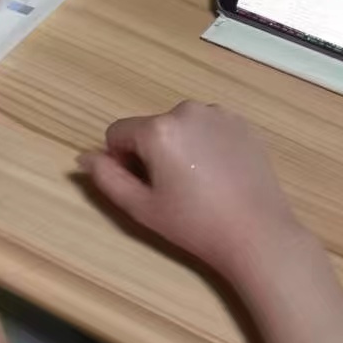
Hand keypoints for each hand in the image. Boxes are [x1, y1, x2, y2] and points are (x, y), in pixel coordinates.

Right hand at [78, 102, 313, 287]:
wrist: (257, 233)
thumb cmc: (194, 224)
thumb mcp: (141, 208)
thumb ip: (107, 178)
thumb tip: (84, 157)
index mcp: (159, 129)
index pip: (118, 132)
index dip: (121, 161)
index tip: (144, 187)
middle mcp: (188, 110)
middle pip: (151, 128)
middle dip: (153, 153)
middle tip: (174, 190)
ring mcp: (220, 114)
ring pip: (181, 127)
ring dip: (180, 147)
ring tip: (199, 183)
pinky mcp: (244, 124)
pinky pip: (209, 128)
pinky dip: (206, 145)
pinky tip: (220, 175)